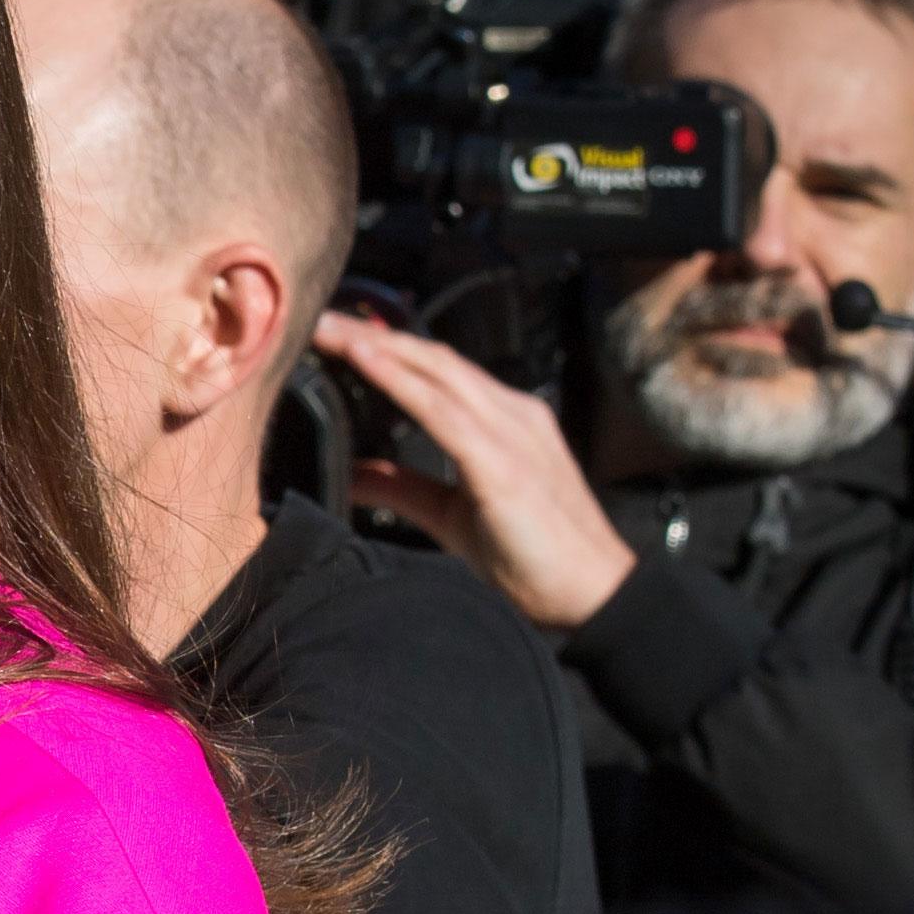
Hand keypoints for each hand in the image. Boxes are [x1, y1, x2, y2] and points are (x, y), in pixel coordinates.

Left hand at [316, 309, 642, 632]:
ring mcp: (511, 434)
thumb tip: (353, 477)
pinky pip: (442, 412)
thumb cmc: (534, 559)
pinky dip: (399, 381)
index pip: (439, 372)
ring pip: (436, 372)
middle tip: (320, 318)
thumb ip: (404, 489)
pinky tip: (363, 360)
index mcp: (506, 422)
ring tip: (329, 329)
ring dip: (377, 346)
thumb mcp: (451, 516)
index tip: (340, 336)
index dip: (389, 350)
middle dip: (374, 334)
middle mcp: (512, 414)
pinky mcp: (503, 465)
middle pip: (433, 359)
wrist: (593, 596)